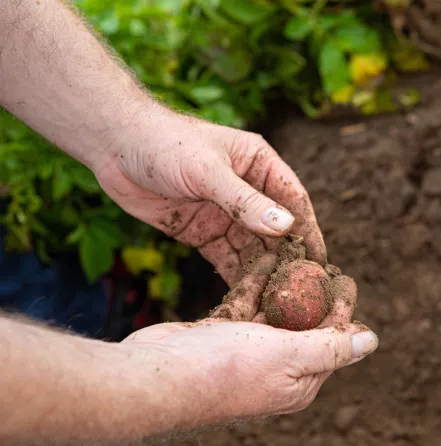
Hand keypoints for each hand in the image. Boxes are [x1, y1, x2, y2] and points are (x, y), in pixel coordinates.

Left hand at [94, 107, 325, 285]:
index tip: (321, 260)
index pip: (294, 200)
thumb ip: (244, 201)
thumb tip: (285, 227)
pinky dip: (236, 276)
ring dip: (263, 271)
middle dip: (286, 258)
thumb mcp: (207, 171)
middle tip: (301, 291)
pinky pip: (226, 257)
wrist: (113, 147)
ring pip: (252, 247)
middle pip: (275, 229)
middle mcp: (247, 190)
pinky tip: (247, 297)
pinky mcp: (202, 232)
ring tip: (276, 301)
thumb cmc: (164, 144)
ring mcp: (225, 213)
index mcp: (259, 164)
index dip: (308, 230)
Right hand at [120, 253, 376, 431]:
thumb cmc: (224, 371)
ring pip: (273, 311)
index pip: (332, 340)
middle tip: (320, 261)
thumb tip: (370, 342)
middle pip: (303, 324)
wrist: (153, 377)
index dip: (341, 308)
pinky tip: (264, 259)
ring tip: (295, 252)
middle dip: (313, 292)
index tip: (346, 277)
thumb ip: (329, 347)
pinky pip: (245, 304)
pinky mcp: (220, 335)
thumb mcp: (288, 357)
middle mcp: (275, 369)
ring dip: (284, 283)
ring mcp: (245, 352)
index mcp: (298, 382)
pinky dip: (254, 283)